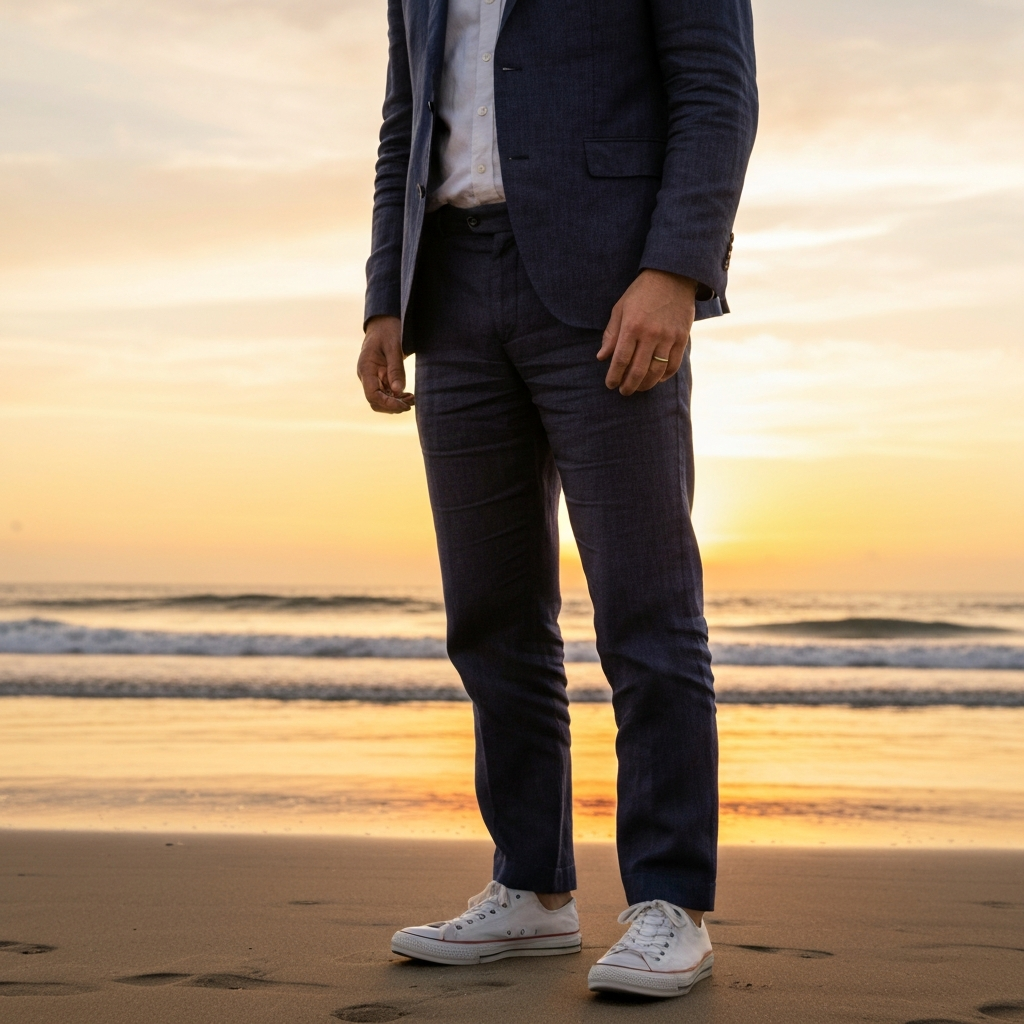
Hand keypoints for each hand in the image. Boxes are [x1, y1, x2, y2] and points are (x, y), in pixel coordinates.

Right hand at [356, 315, 413, 413]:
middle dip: (393, 406)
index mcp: (365, 368)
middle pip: (376, 402)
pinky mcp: (381, 378)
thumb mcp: (394, 347)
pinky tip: (410, 396)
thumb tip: (397, 391)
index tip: (404, 405)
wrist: (384, 322)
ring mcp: (373, 378)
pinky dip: (398, 398)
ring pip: (381, 400)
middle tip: (411, 403)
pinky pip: (387, 394)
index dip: (387, 403)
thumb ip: (395, 369)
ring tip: (413, 399)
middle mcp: (367, 376)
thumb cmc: (388, 330)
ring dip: (396, 403)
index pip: (372, 395)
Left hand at [597, 269, 696, 394]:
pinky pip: (673, 365)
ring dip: (646, 384)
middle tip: (623, 391)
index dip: (614, 376)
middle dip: (628, 385)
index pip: (620, 359)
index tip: (610, 385)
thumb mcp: (620, 308)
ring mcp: (668, 337)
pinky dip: (664, 376)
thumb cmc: (641, 292)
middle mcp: (651, 334)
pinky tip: (657, 379)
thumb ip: (611, 334)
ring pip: (656, 371)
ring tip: (638, 388)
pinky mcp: (682, 338)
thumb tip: (602, 357)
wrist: (672, 276)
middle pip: (638, 370)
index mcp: (632, 326)